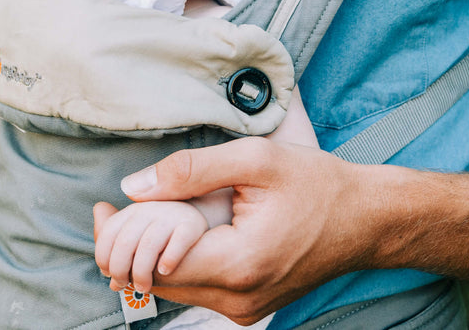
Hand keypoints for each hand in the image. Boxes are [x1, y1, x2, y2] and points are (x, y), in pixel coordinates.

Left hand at [94, 201, 208, 292]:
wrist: (195, 221)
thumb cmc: (159, 234)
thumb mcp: (135, 232)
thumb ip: (115, 240)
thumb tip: (103, 253)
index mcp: (131, 211)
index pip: (108, 233)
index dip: (104, 258)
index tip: (109, 274)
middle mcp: (148, 210)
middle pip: (125, 242)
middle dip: (120, 270)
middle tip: (124, 285)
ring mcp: (170, 215)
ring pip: (148, 246)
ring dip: (142, 273)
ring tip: (144, 287)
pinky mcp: (191, 224)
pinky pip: (178, 243)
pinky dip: (168, 260)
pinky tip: (164, 272)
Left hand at [103, 138, 377, 324]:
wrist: (366, 218)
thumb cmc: (315, 183)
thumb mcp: (254, 160)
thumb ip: (190, 171)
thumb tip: (133, 187)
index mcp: (240, 265)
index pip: (155, 264)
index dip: (120, 238)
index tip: (102, 209)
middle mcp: (239, 300)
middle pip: (157, 281)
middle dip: (126, 247)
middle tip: (108, 210)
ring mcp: (245, 308)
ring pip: (173, 288)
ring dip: (146, 254)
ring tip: (133, 216)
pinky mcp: (248, 303)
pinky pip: (194, 287)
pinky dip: (171, 262)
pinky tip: (167, 232)